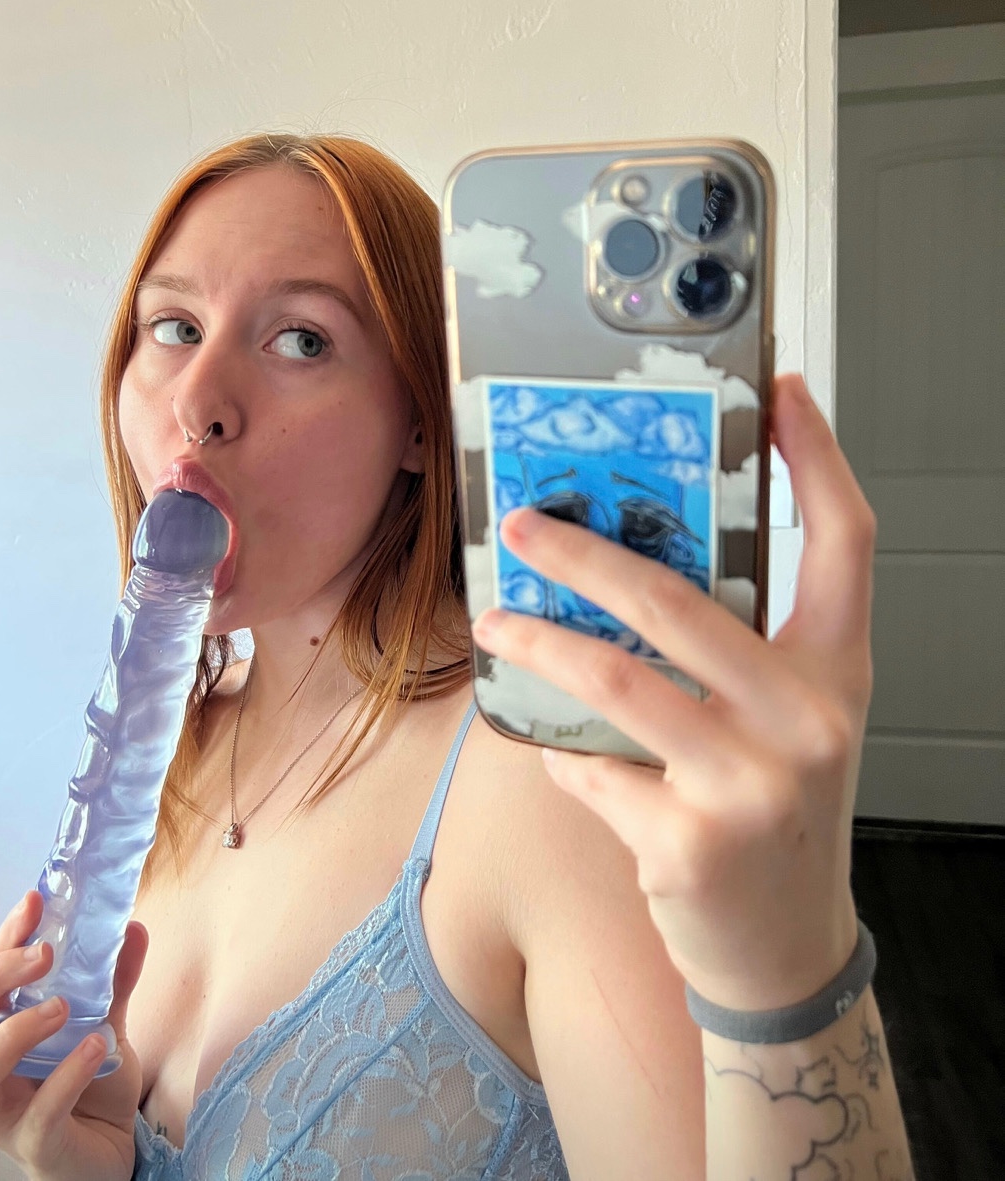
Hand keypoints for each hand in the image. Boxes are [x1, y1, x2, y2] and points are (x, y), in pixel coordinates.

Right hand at [0, 889, 148, 1180]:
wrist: (111, 1156)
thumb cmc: (90, 1090)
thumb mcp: (105, 1025)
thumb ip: (113, 982)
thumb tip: (131, 928)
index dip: (2, 939)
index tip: (34, 901)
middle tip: (43, 953)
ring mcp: (2, 1114)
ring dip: (15, 1031)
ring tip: (63, 1006)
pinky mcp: (35, 1146)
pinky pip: (39, 1113)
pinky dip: (67, 1074)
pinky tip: (98, 1046)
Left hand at [471, 373, 872, 1013]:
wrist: (782, 949)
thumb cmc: (775, 814)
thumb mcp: (784, 724)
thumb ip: (735, 653)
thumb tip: (624, 568)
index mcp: (834, 674)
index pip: (846, 544)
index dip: (819, 459)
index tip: (781, 393)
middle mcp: (806, 721)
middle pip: (681, 601)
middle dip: (584, 555)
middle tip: (527, 524)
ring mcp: (749, 784)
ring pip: (614, 679)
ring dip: (538, 640)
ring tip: (496, 617)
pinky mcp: (687, 841)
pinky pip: (591, 766)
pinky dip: (563, 752)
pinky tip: (560, 750)